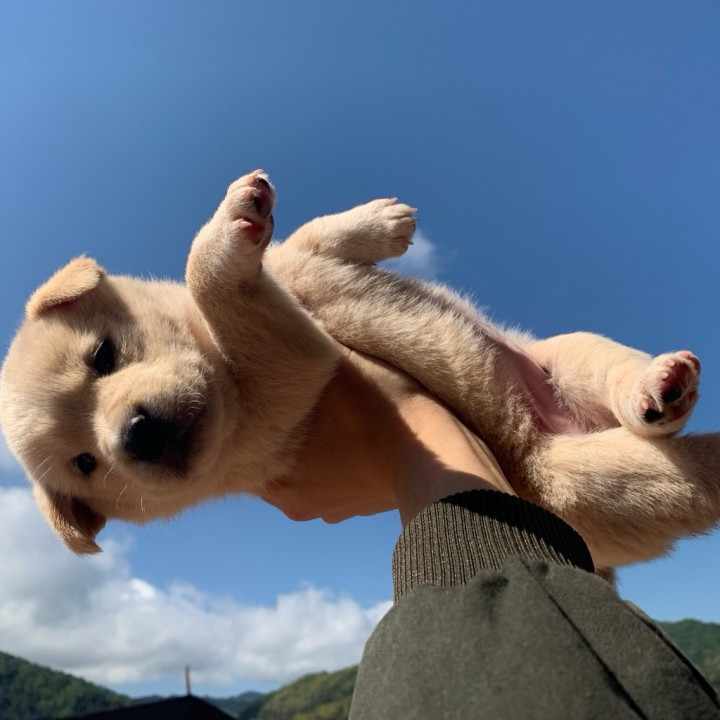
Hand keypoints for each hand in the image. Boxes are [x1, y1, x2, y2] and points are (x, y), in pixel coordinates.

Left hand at [259, 347, 514, 526]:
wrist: (439, 456)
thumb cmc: (382, 405)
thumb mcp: (333, 361)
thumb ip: (298, 345)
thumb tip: (275, 319)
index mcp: (270, 468)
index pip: (244, 435)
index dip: (255, 407)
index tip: (267, 385)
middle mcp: (288, 498)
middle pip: (271, 453)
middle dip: (283, 428)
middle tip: (300, 397)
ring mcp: (322, 509)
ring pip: (303, 470)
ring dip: (312, 449)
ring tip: (333, 419)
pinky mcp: (351, 510)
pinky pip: (331, 482)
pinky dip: (336, 464)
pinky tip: (353, 438)